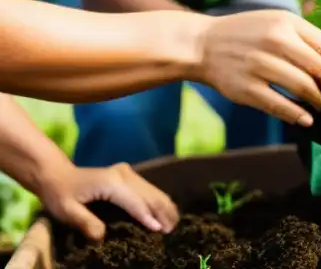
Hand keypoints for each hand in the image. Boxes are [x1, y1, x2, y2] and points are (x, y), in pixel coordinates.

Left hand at [35, 161, 178, 240]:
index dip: (148, 216)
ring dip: (164, 206)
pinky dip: (158, 200)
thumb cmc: (60, 194)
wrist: (58, 175)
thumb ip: (85, 222)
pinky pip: (148, 188)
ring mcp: (127, 173)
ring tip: (173, 223)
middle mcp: (123, 174)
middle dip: (162, 212)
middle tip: (172, 230)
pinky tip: (165, 210)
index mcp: (111, 182)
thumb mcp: (66, 211)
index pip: (135, 202)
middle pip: (150, 194)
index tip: (160, 230)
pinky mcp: (128, 175)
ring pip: (152, 190)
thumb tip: (102, 236)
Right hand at [192, 10, 320, 126]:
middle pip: (320, 68)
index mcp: (287, 22)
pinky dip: (297, 115)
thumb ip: (305, 36)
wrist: (202, 45)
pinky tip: (307, 120)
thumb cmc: (247, 33)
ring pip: (304, 88)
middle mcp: (275, 41)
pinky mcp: (245, 89)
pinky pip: (279, 105)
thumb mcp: (276, 21)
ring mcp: (259, 65)